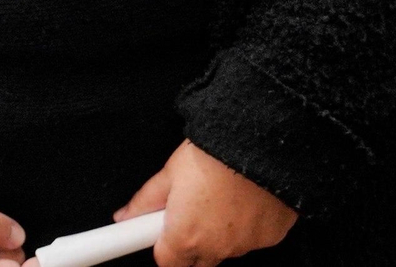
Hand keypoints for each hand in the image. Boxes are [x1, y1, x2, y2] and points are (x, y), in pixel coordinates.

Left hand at [109, 139, 296, 266]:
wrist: (257, 141)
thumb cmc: (212, 153)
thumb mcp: (170, 172)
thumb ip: (145, 201)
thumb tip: (124, 216)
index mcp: (185, 238)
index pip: (167, 262)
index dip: (164, 244)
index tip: (164, 229)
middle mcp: (215, 249)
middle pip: (197, 260)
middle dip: (192, 242)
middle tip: (193, 210)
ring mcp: (245, 246)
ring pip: (226, 249)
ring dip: (220, 233)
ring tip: (221, 196)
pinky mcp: (271, 237)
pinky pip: (253, 239)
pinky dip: (247, 225)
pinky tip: (245, 199)